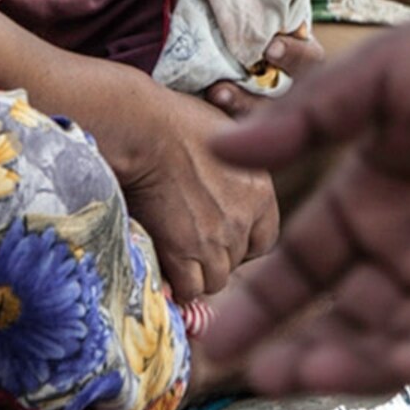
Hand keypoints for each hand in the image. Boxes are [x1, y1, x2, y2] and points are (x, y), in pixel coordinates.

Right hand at [93, 75, 277, 298]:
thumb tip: (219, 181)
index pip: (265, 239)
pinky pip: (189, 288)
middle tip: (190, 245)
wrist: (144, 131)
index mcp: (260, 190)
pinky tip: (163, 270)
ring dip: (196, 274)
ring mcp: (215, 238)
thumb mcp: (225, 137)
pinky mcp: (183, 251)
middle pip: (236, 261)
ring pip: (214, 280)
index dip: (243, 243)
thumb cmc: (175, 121)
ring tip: (175, 258)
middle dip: (216, 257)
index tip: (221, 238)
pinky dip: (177, 285)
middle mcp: (243, 218)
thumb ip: (233, 167)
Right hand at [204, 0, 409, 392]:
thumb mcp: (389, 73)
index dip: (262, 303)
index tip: (218, 334)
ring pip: (406, 344)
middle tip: (263, 372)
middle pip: (348, 319)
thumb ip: (309, 118)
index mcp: (376, 196)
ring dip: (362, 364)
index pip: (305, 267)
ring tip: (313, 371)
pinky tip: (408, 363)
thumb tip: (221, 149)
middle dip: (304, 350)